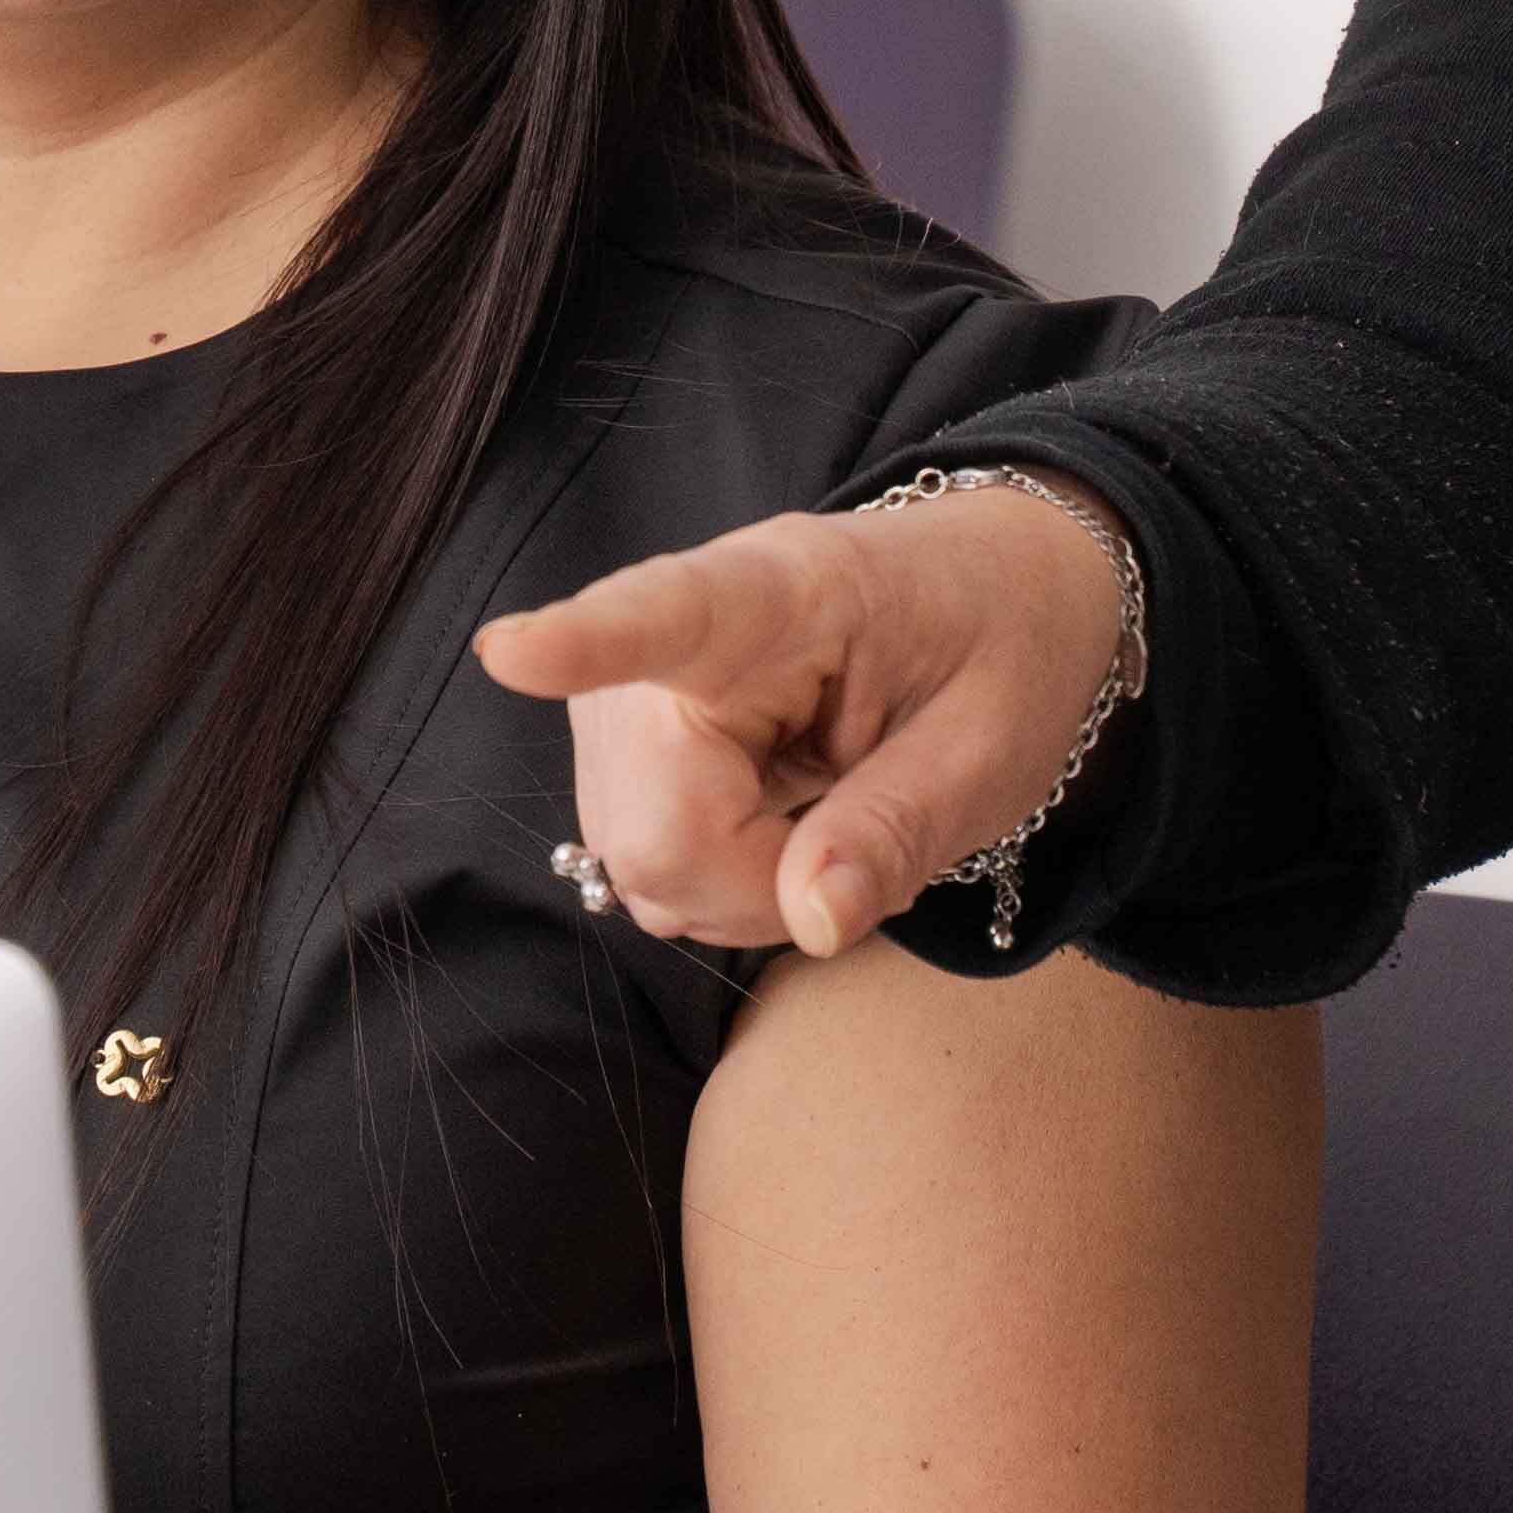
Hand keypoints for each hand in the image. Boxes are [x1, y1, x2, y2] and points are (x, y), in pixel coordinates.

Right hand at [472, 487, 1123, 956]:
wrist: (991, 596)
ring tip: (822, 820)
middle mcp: (682, 631)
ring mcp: (634, 685)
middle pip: (651, 819)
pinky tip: (773, 825)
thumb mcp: (991, 745)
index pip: (674, 611)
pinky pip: (637, 855)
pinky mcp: (624, 736)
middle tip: (853, 853)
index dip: (588, 640)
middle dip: (751, 883)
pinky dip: (712, 873)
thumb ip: (900, 827)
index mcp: (791, 589)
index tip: (513, 652)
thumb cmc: (1000, 649)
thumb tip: (810, 922)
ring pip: (634, 854)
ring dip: (735, 883)